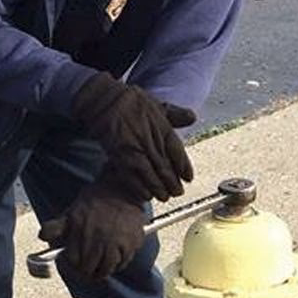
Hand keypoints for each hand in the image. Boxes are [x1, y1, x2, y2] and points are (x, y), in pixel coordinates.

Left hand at [38, 179, 146, 280]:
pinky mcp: (132, 242)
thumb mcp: (71, 211)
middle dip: (86, 272)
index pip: (73, 260)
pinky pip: (123, 263)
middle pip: (88, 268)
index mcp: (80, 230)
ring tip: (100, 269)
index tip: (75, 265)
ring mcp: (116, 242)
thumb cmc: (94, 200)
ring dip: (102, 271)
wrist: (121, 187)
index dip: (72, 265)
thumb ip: (55, 226)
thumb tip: (42, 237)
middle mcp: (98, 238)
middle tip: (87, 271)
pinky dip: (118, 264)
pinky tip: (115, 259)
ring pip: (106, 269)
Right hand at [70, 73, 195, 202]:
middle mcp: (149, 138)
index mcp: (161, 126)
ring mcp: (134, 147)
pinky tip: (145, 195)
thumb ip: (175, 114)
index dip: (183, 166)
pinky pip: (130, 175)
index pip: (176, 150)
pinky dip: (138, 187)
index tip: (188, 178)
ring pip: (149, 173)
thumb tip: (192, 117)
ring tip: (164, 197)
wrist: (104, 100)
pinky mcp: (118, 154)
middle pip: (164, 165)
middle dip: (172, 182)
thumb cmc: (131, 102)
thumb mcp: (157, 104)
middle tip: (178, 193)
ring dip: (158, 188)